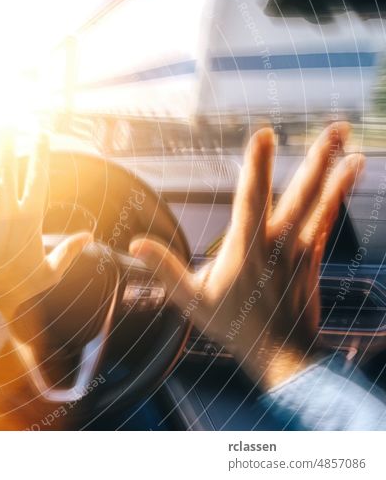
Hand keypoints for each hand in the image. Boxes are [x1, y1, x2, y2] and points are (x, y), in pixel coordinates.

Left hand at [0, 131, 92, 316]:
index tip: (41, 133)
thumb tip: (88, 236)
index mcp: (30, 219)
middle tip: (7, 118)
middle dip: (8, 142)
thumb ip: (69, 251)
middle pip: (9, 170)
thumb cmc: (21, 286)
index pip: (37, 178)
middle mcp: (8, 213)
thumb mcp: (52, 271)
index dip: (40, 154)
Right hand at [129, 124, 364, 389]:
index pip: (251, 197)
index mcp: (246, 248)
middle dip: (318, 159)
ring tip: (351, 147)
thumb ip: (164, 267)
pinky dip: (337, 197)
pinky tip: (348, 177)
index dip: (257, 165)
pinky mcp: (312, 259)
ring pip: (321, 204)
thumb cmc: (232, 327)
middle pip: (301, 194)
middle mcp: (278, 243)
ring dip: (337, 174)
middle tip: (336, 129)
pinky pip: (326, 221)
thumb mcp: (191, 299)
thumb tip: (135, 244)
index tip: (264, 135)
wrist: (281, 356)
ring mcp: (300, 250)